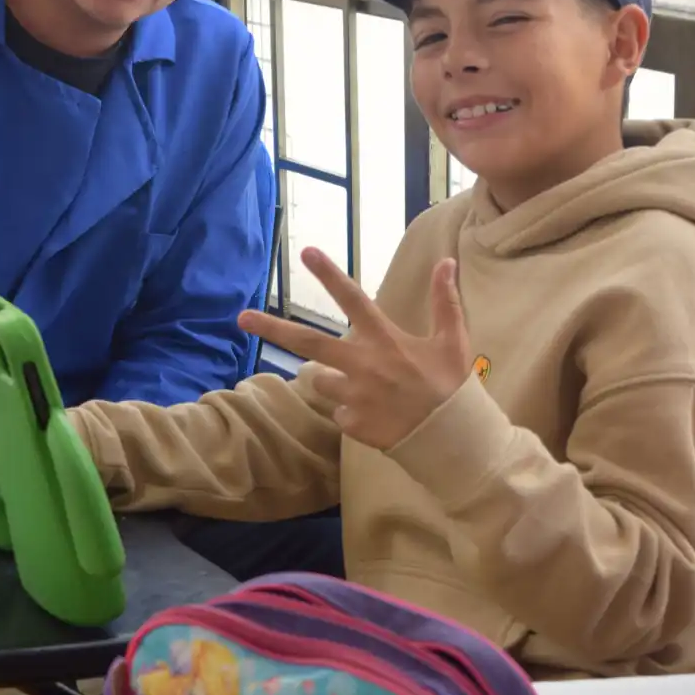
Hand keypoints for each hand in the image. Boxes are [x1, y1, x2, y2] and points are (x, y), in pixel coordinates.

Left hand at [238, 248, 471, 449]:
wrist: (453, 442)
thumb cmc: (452, 388)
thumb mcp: (452, 342)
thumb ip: (444, 301)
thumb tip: (446, 261)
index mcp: (384, 340)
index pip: (352, 299)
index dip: (329, 274)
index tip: (306, 252)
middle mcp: (361, 364)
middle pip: (307, 341)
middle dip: (271, 328)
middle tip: (241, 318)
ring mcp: (352, 395)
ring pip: (319, 380)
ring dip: (331, 380)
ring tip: (365, 388)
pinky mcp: (350, 423)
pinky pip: (338, 412)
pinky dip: (350, 412)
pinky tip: (376, 415)